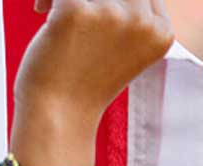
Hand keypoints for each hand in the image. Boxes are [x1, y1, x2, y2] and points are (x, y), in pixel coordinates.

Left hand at [15, 0, 173, 123]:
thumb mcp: (120, 51)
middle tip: (67, 5)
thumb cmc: (80, 86)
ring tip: (50, 9)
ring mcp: (111, 15)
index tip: (91, 10)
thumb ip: (127, 20)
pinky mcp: (75, 12)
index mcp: (160, 31)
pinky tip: (42, 11)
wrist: (58, 117)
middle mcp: (142, 21)